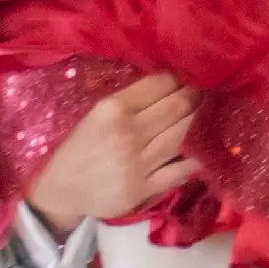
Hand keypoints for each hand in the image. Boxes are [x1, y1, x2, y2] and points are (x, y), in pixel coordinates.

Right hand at [26, 74, 198, 231]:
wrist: (58, 191)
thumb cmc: (76, 147)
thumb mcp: (93, 115)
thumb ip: (127, 101)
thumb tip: (168, 82)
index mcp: (111, 109)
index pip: (160, 84)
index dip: (180, 78)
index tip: (190, 76)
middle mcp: (128, 133)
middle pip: (178, 107)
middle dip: (197, 96)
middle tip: (206, 92)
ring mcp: (138, 162)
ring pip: (184, 134)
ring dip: (202, 122)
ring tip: (210, 113)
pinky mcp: (145, 188)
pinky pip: (181, 170)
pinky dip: (197, 158)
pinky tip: (205, 149)